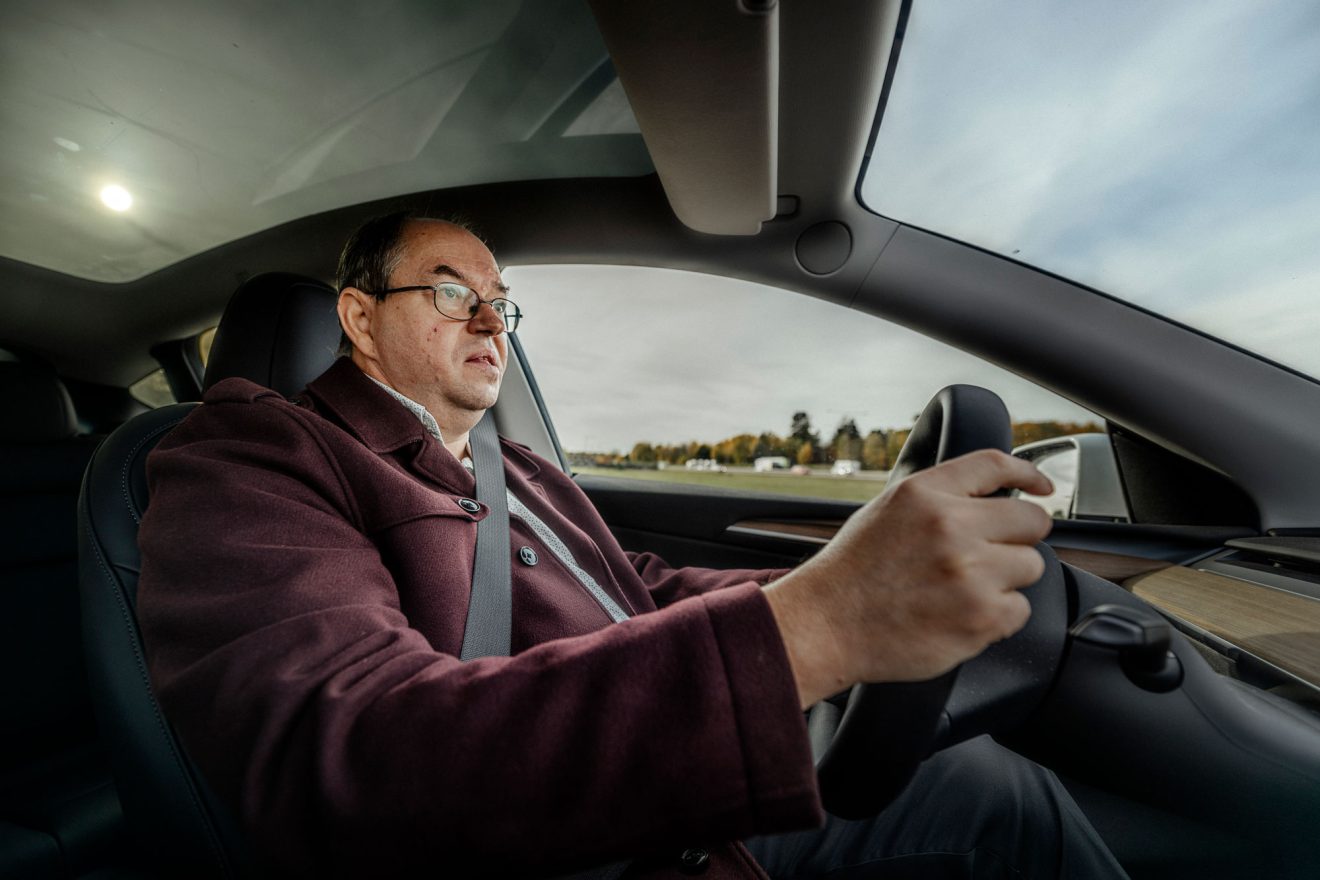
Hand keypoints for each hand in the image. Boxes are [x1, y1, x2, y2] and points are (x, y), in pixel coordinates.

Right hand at [763, 449, 1053, 707]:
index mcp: (926, 495)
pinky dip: (998, 616)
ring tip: (965, 589)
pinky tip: (962, 614)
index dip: (1028, 474)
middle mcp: (951, 527)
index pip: (996, 466)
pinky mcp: (981, 617)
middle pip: (1031, 521)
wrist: (825, 625)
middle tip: (991, 554)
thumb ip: (939, 498)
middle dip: (1017, 537)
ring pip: (1031, 567)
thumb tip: (992, 496)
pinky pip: (1020, 610)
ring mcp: (970, 574)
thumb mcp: (887, 510)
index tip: (1043, 487)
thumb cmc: (852, 573)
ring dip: (1008, 579)